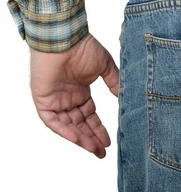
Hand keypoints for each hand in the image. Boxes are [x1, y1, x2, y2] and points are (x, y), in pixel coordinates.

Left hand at [29, 33, 119, 157]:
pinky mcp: (43, 101)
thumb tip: (126, 97)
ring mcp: (55, 100)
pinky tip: (79, 139)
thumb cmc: (83, 48)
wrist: (65, 39)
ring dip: (80, 138)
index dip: (99, 129)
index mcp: (80, 91)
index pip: (89, 116)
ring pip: (67, 126)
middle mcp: (67, 98)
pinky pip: (53, 122)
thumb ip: (115, 83)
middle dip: (91, 138)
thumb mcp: (105, 67)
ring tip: (94, 149)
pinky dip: (65, 131)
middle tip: (102, 152)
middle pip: (79, 124)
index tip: (109, 141)